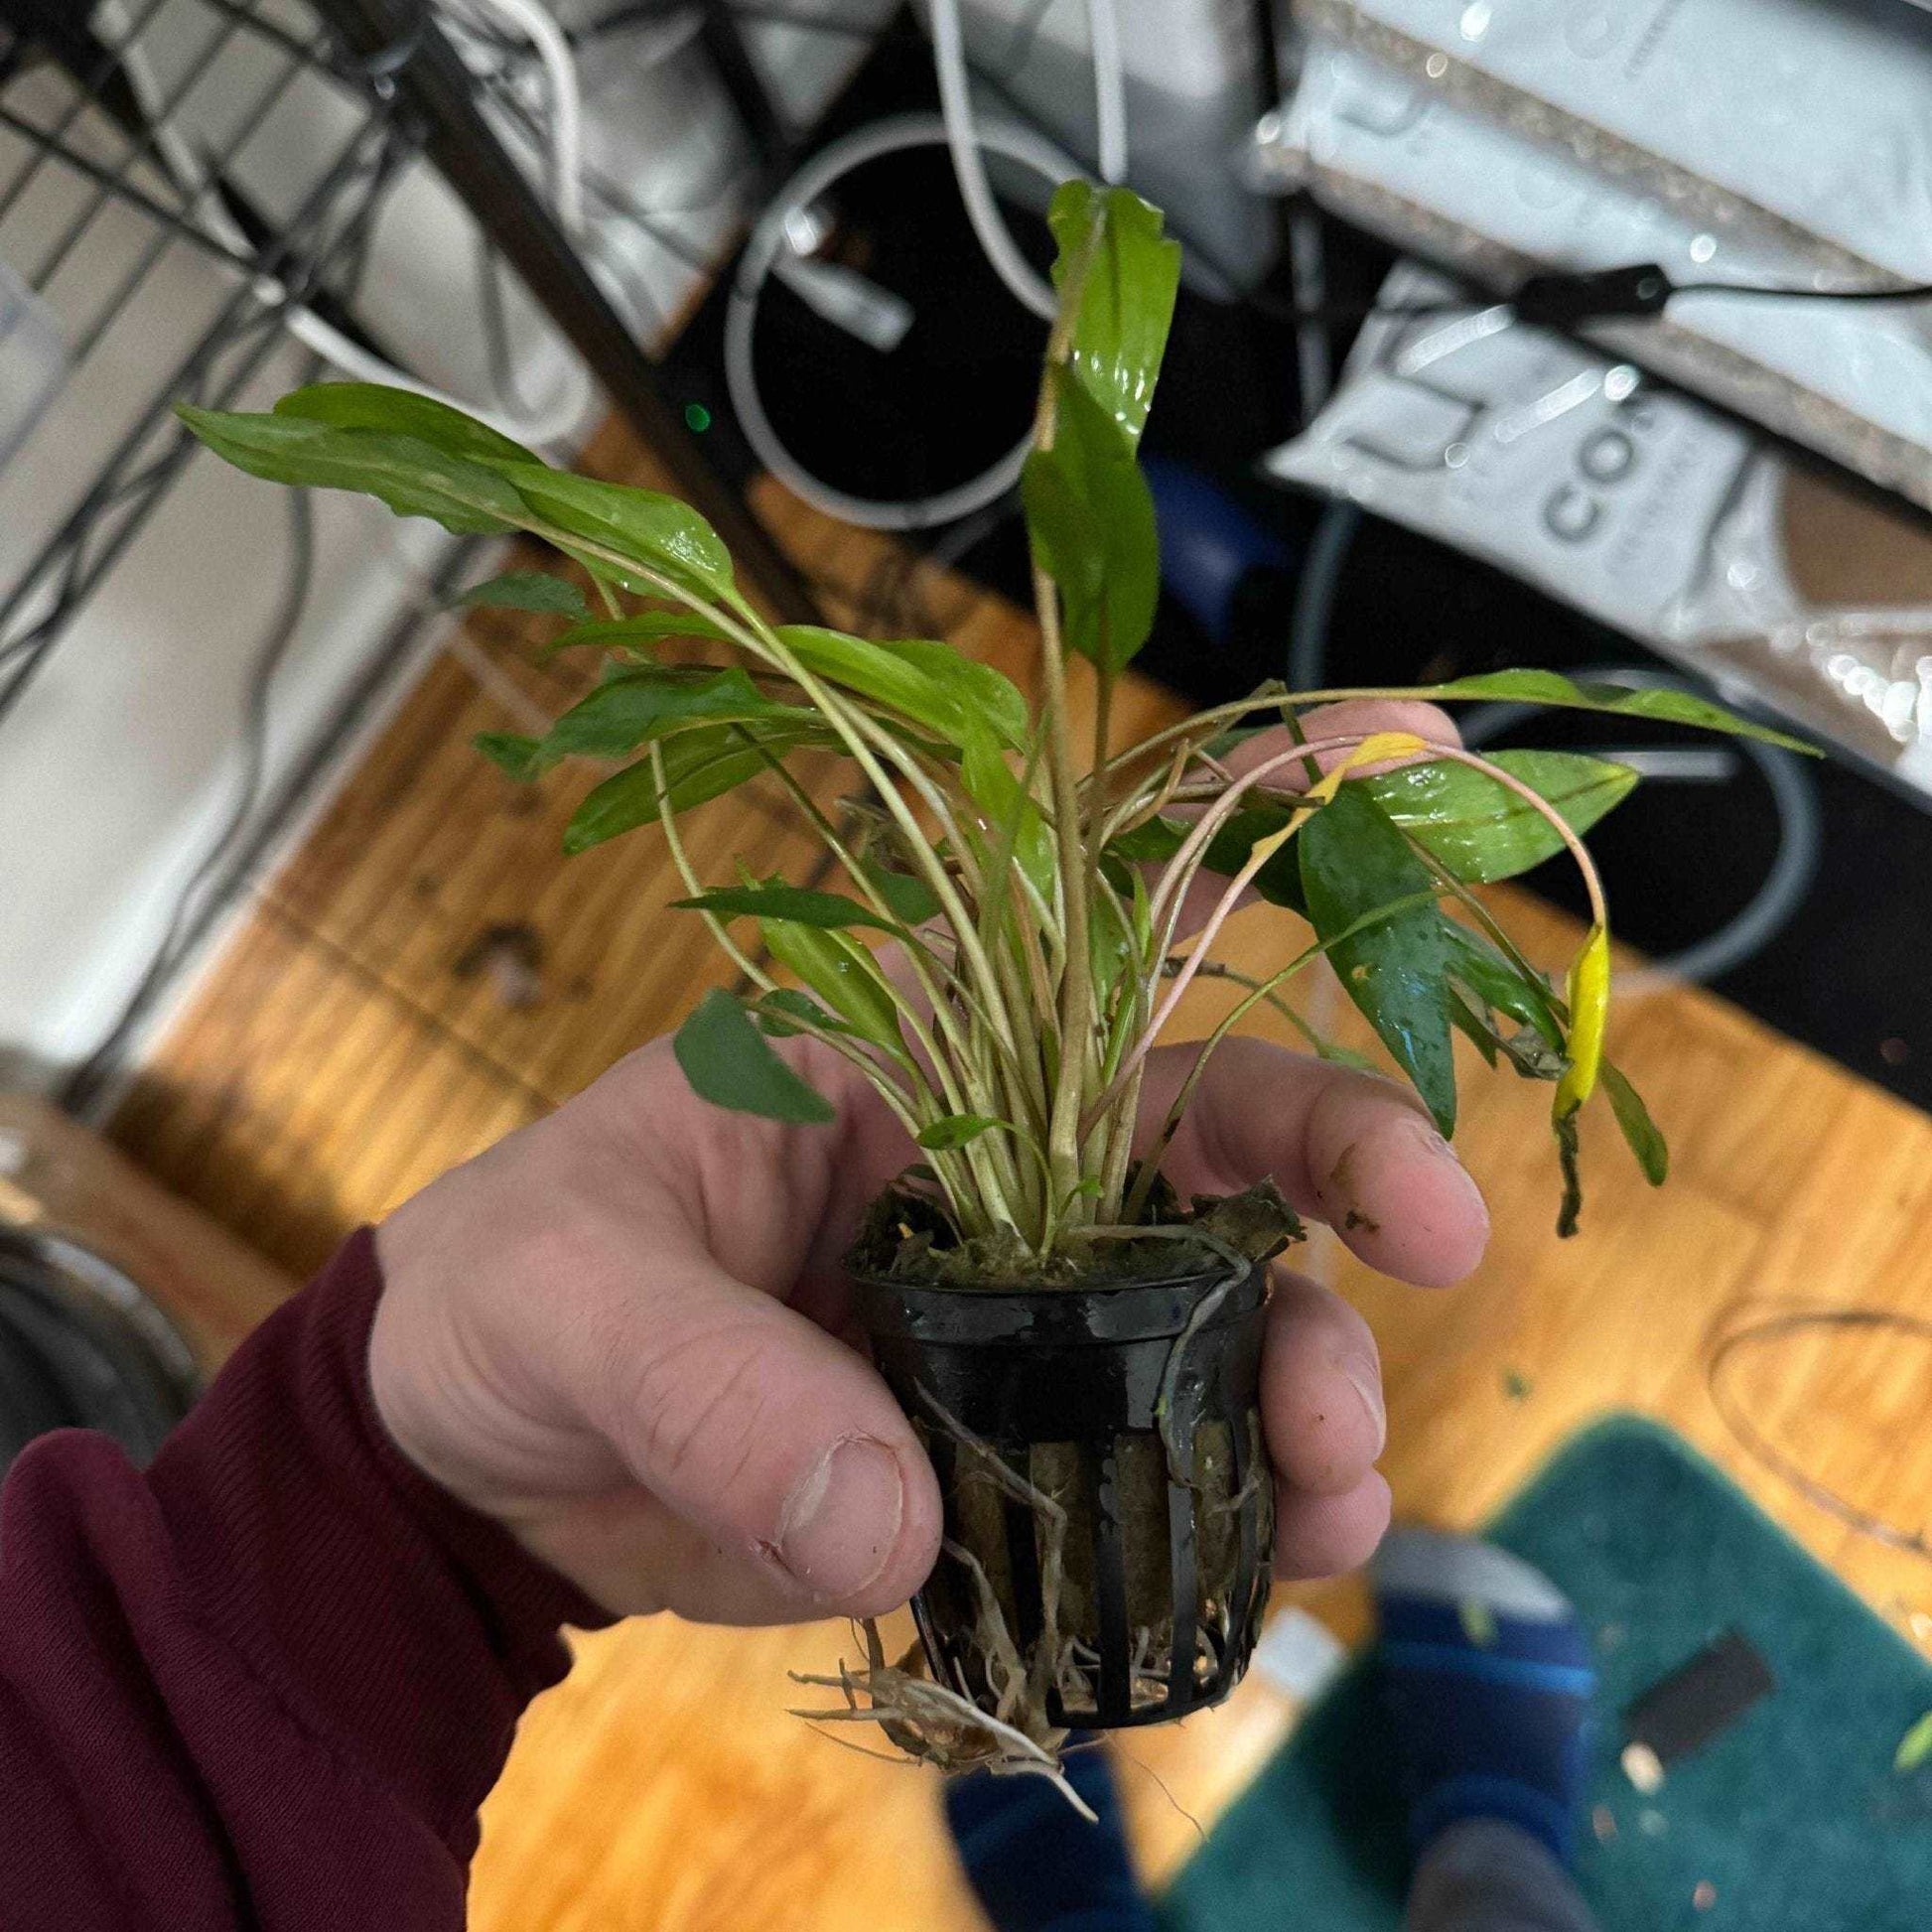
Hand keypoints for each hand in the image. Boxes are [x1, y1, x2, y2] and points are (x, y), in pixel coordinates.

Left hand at [370, 703, 1487, 1624]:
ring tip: (1329, 1492)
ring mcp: (1011, 1312)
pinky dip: (1224, 1512)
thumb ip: (710, 1385)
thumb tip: (891, 1521)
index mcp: (904, 1049)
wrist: (469, 1459)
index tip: (1418, 766)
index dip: (1253, 817)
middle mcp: (993, 1163)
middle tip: (1416, 1283)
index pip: (1090, 918)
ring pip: (1214, 1320)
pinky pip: (1148, 1464)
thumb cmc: (507, 1297)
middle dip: (1341, 1191)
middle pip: (1214, 1144)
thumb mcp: (572, 1295)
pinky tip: (1264, 1565)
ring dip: (1306, 1388)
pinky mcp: (1001, 1442)